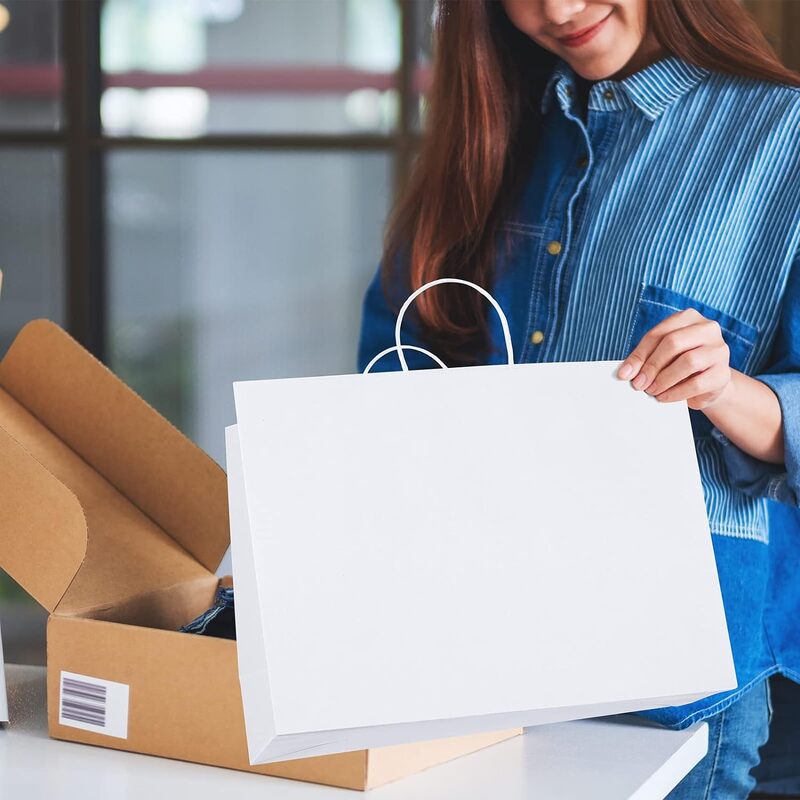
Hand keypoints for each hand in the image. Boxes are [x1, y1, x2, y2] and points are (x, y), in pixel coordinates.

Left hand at [617, 308, 733, 409]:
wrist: (709, 384)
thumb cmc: (680, 365)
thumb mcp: (662, 356)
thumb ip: (645, 358)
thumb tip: (625, 372)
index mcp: (689, 318)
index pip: (659, 333)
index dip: (639, 354)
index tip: (625, 374)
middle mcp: (708, 329)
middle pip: (673, 343)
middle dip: (652, 366)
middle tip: (639, 384)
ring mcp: (719, 350)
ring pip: (688, 361)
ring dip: (664, 379)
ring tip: (652, 391)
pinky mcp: (724, 373)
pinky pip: (697, 383)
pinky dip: (676, 392)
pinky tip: (664, 397)